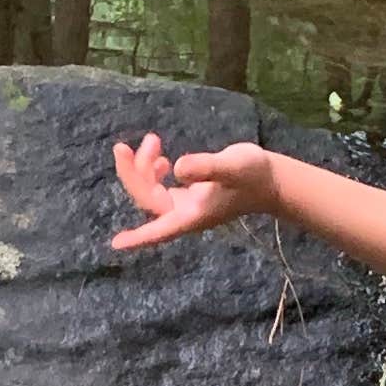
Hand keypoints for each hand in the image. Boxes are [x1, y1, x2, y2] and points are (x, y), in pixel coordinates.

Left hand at [110, 132, 279, 252]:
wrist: (270, 180)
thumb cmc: (253, 176)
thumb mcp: (231, 167)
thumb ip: (206, 167)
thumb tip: (178, 168)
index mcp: (192, 214)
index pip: (159, 230)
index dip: (138, 238)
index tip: (116, 244)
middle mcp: (185, 212)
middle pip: (146, 199)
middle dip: (131, 174)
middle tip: (121, 146)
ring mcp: (186, 204)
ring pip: (151, 190)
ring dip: (143, 167)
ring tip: (153, 141)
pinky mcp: (190, 193)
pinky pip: (160, 187)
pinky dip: (153, 170)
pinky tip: (161, 157)